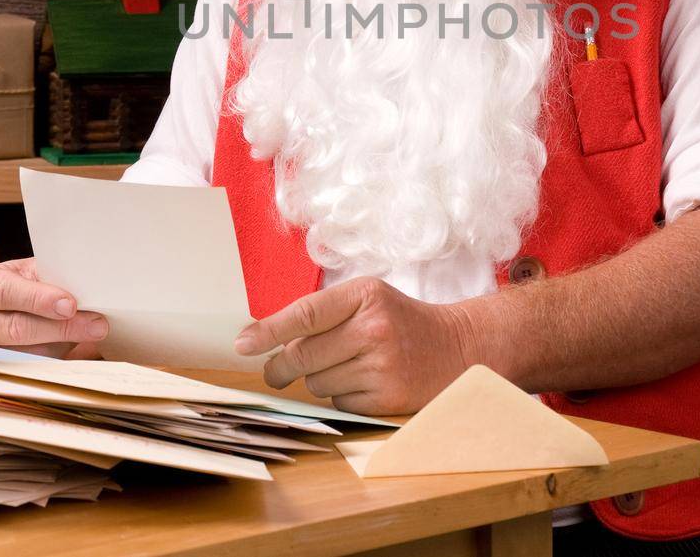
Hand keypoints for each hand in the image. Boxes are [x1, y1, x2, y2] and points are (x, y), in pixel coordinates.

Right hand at [0, 257, 107, 358]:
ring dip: (63, 345)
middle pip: (16, 329)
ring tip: (90, 333)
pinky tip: (77, 347)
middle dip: (60, 328)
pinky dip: (58, 358)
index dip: (39, 299)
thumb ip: (48, 278)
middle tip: (95, 325)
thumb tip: (86, 287)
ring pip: (26, 354)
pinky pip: (31, 369)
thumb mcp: (23, 272)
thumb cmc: (11, 286)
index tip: (70, 305)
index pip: (5, 292)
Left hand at [234, 276, 476, 414]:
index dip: (268, 331)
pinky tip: (364, 382)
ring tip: (347, 366)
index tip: (241, 345)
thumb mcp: (368, 298)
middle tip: (275, 372)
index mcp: (365, 296)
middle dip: (281, 367)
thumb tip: (265, 340)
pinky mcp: (388, 398)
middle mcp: (374, 329)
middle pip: (302, 356)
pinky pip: (339, 403)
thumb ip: (323, 313)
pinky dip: (342, 396)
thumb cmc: (401, 320)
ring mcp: (383, 366)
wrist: (458, 347)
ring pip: (317, 383)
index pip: (305, 315)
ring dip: (319, 379)